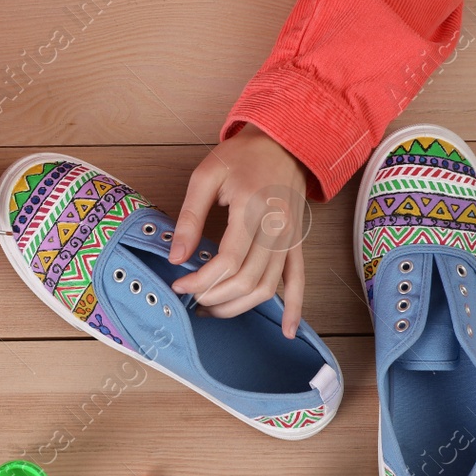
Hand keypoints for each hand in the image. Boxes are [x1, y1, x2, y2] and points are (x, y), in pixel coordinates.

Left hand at [168, 125, 309, 336]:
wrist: (283, 143)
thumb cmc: (241, 157)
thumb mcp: (205, 176)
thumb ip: (190, 217)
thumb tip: (176, 258)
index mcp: (252, 208)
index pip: (227, 261)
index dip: (200, 281)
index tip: (178, 284)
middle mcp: (276, 228)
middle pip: (247, 280)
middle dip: (215, 297)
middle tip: (191, 296)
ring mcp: (290, 238)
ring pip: (268, 288)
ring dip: (239, 307)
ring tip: (212, 309)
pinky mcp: (298, 244)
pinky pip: (299, 281)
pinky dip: (295, 309)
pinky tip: (288, 331)